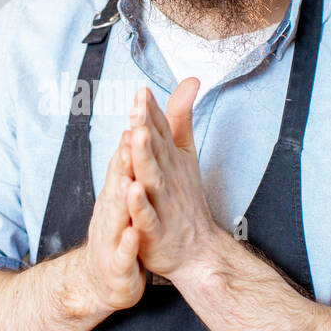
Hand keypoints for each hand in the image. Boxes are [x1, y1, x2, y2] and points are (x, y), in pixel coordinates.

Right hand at [74, 128, 146, 314]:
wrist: (102, 280)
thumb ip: (130, 164)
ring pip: (117, 216)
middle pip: (117, 182)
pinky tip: (133, 233)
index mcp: (116, 194)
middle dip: (124, 159)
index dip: (130, 137)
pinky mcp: (118, 265)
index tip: (139, 111)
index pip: (122, 161)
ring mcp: (112, 238)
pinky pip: (124, 253)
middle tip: (131, 134)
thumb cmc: (118, 233)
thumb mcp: (124, 196)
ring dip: (122, 198)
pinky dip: (128, 243)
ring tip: (130, 181)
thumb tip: (135, 127)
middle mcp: (111, 212)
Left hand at [124, 80, 224, 280]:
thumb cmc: (185, 198)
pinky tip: (132, 189)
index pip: (160, 130)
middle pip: (155, 149)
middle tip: (139, 105)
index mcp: (171, 159)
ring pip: (151, 177)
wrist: (198, 249)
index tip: (142, 91)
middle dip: (147, 126)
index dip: (150, 111)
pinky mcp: (155, 230)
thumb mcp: (184, 153)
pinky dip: (139, 204)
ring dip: (143, 157)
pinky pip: (146, 215)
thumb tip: (190, 81)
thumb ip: (181, 118)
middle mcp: (167, 178)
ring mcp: (162, 203)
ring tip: (136, 135)